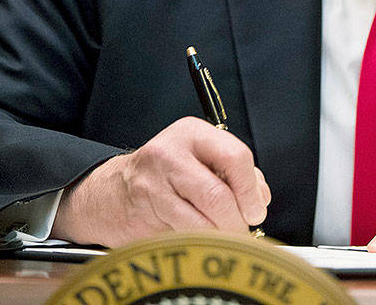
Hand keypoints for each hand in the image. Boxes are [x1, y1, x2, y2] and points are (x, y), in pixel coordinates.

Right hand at [52, 117, 269, 247]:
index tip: (255, 210)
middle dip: (236, 221)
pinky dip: (198, 242)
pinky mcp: (143, 213)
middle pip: (217, 195)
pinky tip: (199, 238)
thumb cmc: (168, 173)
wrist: (115, 191)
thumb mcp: (202, 158)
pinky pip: (182, 235)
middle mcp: (170, 153)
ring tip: (223, 236)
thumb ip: (236, 173)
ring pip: (200, 222)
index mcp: (193, 133)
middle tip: (242, 230)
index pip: (235, 157)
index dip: (250, 189)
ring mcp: (152, 185)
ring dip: (219, 236)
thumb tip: (260, 198)